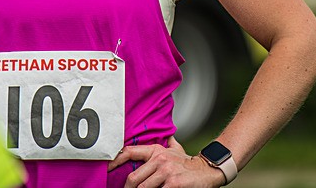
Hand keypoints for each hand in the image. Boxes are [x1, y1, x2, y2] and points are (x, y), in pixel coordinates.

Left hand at [108, 137, 225, 187]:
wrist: (208, 171)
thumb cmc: (189, 164)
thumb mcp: (176, 150)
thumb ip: (169, 143)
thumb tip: (167, 134)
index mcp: (156, 150)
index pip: (129, 152)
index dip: (115, 160)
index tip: (107, 168)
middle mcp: (159, 159)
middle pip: (133, 178)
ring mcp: (166, 172)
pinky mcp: (173, 184)